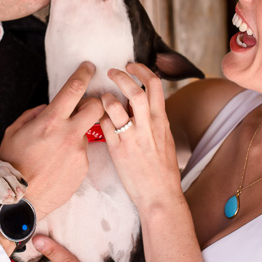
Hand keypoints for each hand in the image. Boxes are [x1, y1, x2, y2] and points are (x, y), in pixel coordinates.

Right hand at [0, 62, 102, 218]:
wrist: (19, 199)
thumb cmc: (12, 164)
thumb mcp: (14, 132)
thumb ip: (34, 114)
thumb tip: (48, 108)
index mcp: (51, 121)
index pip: (75, 88)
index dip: (84, 73)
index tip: (88, 67)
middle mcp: (69, 134)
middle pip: (97, 107)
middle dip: (95, 102)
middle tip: (84, 107)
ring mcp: (79, 152)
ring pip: (86, 133)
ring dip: (76, 134)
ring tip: (56, 149)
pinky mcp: (83, 168)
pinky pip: (82, 153)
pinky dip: (72, 154)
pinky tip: (58, 164)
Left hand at [100, 63, 183, 211]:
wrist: (160, 195)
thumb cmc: (163, 170)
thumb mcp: (165, 139)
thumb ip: (155, 120)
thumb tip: (146, 103)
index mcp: (161, 121)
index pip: (155, 86)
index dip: (142, 70)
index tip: (132, 66)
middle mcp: (147, 127)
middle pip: (135, 91)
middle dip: (121, 76)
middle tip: (112, 71)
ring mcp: (132, 138)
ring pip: (116, 107)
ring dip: (106, 97)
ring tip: (101, 96)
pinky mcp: (118, 150)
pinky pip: (104, 126)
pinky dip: (98, 117)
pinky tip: (96, 117)